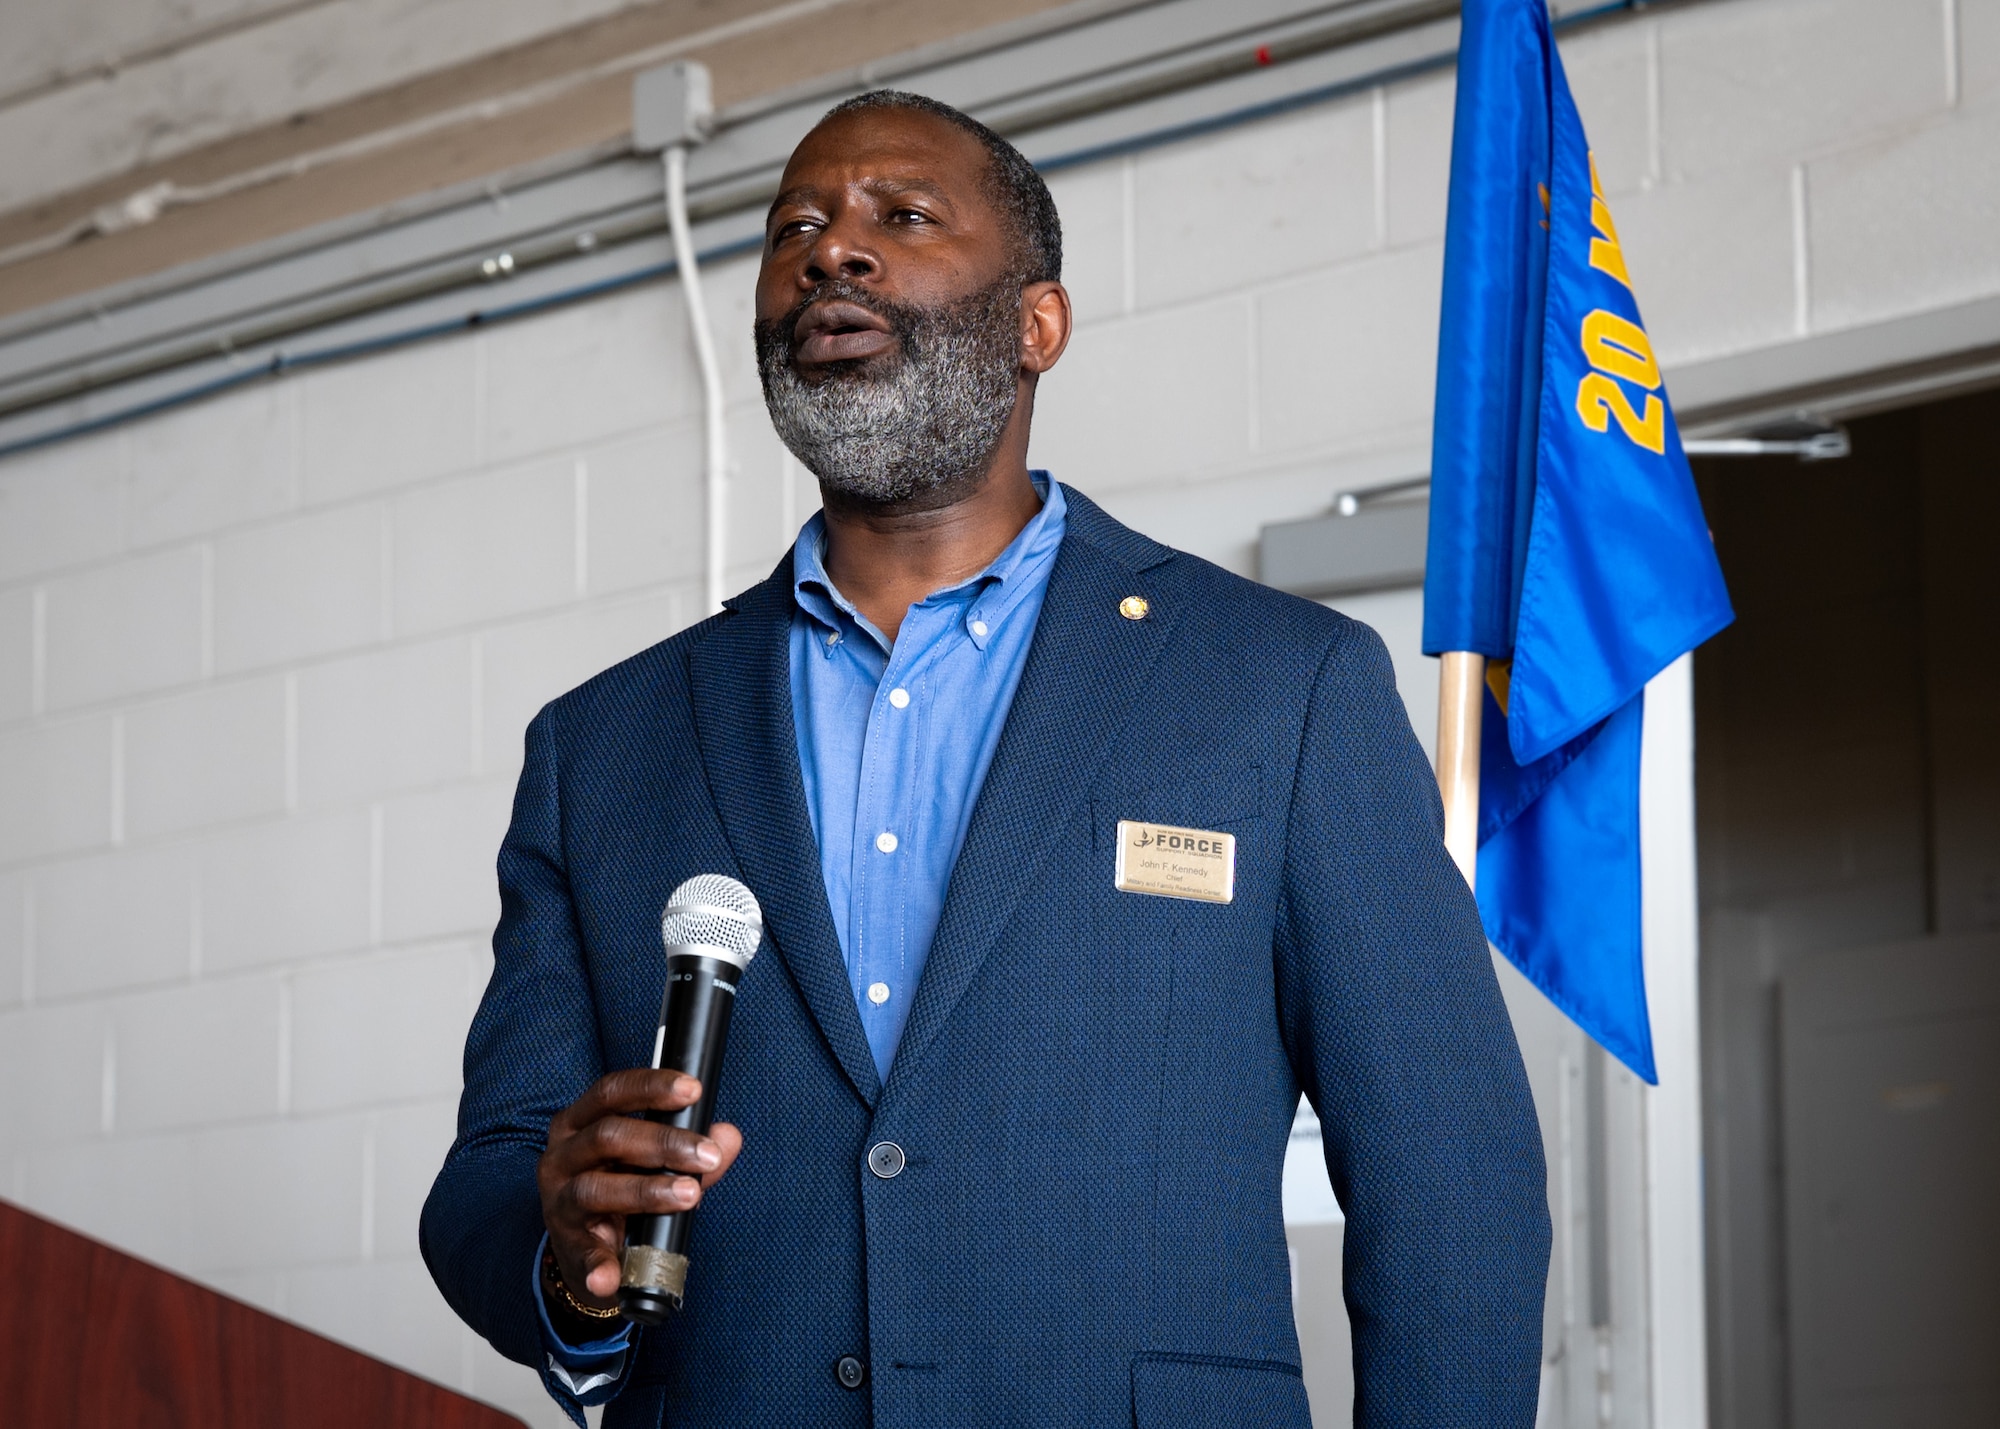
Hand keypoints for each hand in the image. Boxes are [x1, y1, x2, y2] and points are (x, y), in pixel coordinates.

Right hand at [537, 1069, 744, 1305]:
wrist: (583, 1249)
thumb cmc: (620, 1187)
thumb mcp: (652, 1163)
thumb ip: (691, 1149)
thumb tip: (727, 1136)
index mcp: (579, 1123)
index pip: (612, 1092)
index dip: (652, 1086)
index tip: (694, 1090)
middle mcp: (562, 1155)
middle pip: (608, 1136)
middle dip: (664, 1143)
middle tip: (707, 1154)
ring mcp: (559, 1200)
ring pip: (596, 1188)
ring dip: (648, 1191)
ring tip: (690, 1194)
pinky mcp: (566, 1243)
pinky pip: (583, 1252)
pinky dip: (599, 1263)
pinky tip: (613, 1274)